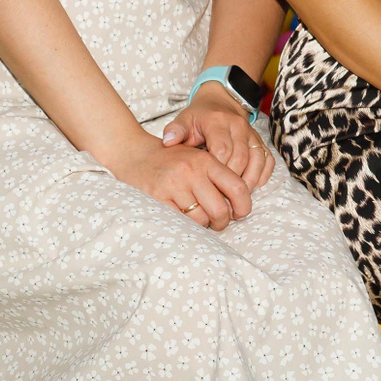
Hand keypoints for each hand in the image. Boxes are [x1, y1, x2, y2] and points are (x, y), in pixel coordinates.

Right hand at [103, 130, 253, 231]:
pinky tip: (185, 220)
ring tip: (200, 219)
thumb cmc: (173, 160)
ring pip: (201, 218)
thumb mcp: (198, 158)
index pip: (237, 186)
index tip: (241, 212)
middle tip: (219, 222)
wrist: (136, 155)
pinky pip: (180, 221)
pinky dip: (186, 226)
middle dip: (222, 222)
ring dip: (203, 225)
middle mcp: (192, 172)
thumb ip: (218, 176)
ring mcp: (173, 185)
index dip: (244, 205)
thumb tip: (238, 205)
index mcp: (206, 161)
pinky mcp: (157, 198)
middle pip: (220, 209)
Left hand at [162, 85, 273, 190]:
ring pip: (257, 160)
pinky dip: (262, 175)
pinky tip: (251, 187)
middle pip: (240, 158)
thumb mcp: (183, 121)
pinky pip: (268, 160)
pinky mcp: (260, 141)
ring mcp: (252, 134)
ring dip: (249, 181)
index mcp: (218, 122)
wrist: (220, 103)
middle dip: (231, 181)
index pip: (222, 150)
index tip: (207, 185)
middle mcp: (239, 126)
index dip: (217, 170)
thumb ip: (175, 131)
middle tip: (221, 199)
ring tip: (236, 198)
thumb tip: (168, 141)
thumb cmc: (199, 118)